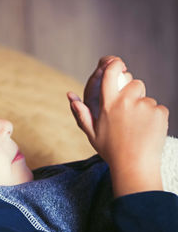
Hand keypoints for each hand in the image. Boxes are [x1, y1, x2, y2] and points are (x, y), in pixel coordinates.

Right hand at [67, 57, 168, 196]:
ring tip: (137, 127)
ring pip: (146, 98)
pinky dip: (154, 117)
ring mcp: (145, 106)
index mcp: (108, 104)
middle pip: (135, 83)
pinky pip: (158, 109)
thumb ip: (81, 113)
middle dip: (132, 93)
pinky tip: (146, 131)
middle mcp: (127, 102)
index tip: (118, 65)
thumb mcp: (91, 133)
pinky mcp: (160, 113)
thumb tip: (70, 96)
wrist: (134, 166)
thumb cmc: (110, 150)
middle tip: (128, 112)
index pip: (112, 72)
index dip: (115, 65)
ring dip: (143, 108)